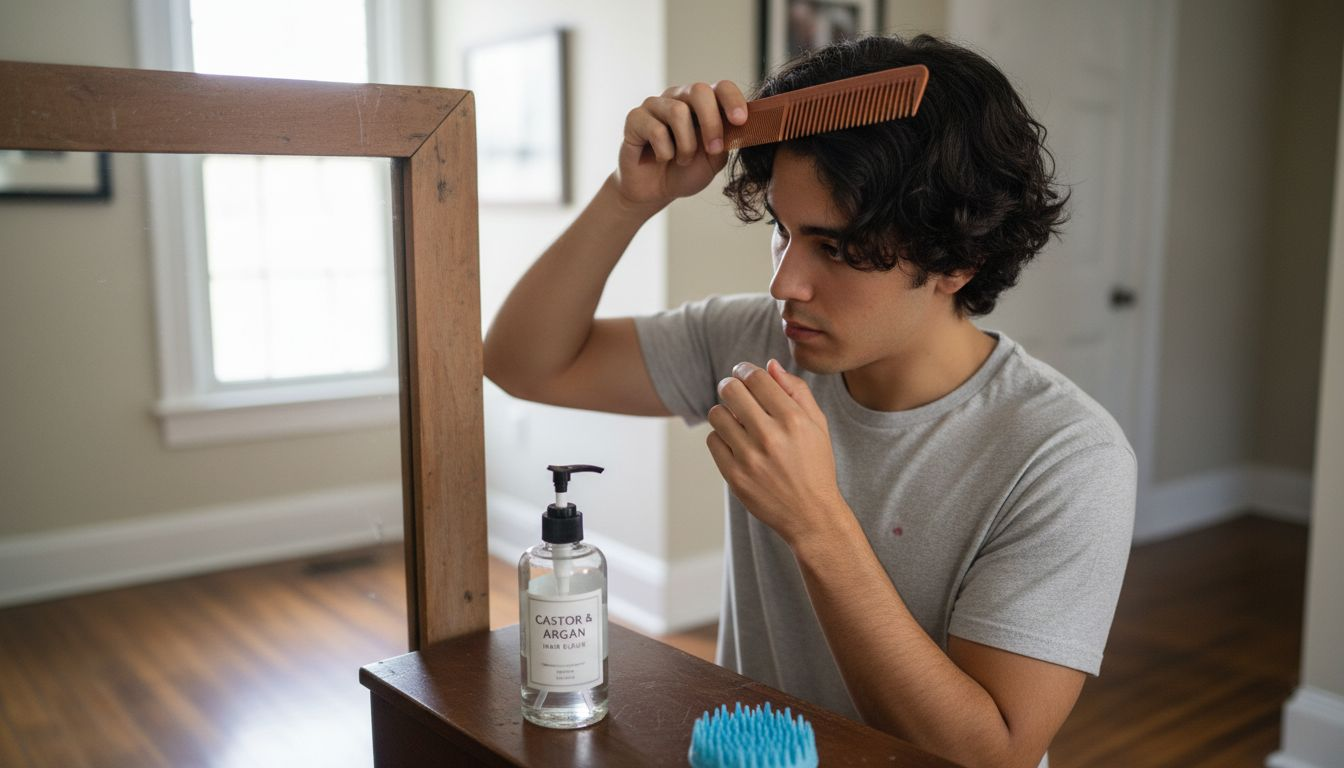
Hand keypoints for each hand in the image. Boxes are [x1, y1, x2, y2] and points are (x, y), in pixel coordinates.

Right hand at [613, 80, 748, 209]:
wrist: (655, 191)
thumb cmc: (686, 172)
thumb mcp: (714, 159)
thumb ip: (727, 139)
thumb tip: (745, 126)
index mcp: (703, 104)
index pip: (721, 87)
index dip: (733, 100)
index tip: (740, 121)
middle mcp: (679, 97)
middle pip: (699, 91)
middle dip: (711, 122)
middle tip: (713, 149)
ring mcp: (655, 105)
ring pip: (678, 112)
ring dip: (686, 145)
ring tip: (682, 160)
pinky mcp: (635, 118)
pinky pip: (655, 129)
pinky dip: (664, 151)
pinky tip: (661, 159)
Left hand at [705, 359, 844, 545]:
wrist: (811, 514)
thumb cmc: (815, 465)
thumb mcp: (817, 424)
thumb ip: (796, 390)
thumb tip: (770, 365)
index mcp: (793, 420)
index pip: (756, 377)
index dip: (745, 369)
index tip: (743, 372)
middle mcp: (770, 437)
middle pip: (731, 390)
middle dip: (730, 385)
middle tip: (735, 391)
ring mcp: (750, 458)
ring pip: (717, 414)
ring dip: (724, 412)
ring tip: (736, 420)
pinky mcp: (735, 476)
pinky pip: (712, 440)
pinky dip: (721, 437)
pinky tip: (735, 442)